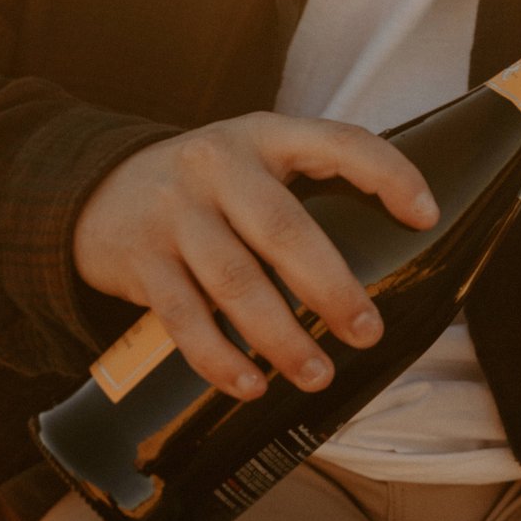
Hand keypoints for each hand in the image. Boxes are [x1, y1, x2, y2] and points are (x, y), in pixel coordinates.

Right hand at [71, 113, 438, 399]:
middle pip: (285, 231)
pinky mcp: (139, 259)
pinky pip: (183, 317)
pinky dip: (219, 358)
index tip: (426, 216)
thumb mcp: (255, 159)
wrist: (94, 188)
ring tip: (317, 375)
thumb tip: (397, 248)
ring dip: (281, 338)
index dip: (388, 174)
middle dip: (333, 289)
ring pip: (235, 282)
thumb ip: (309, 185)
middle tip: (368, 332)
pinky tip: (250, 384)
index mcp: (264, 136)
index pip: (340, 142)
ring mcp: (174, 212)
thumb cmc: (207, 186)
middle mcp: (218, 166)